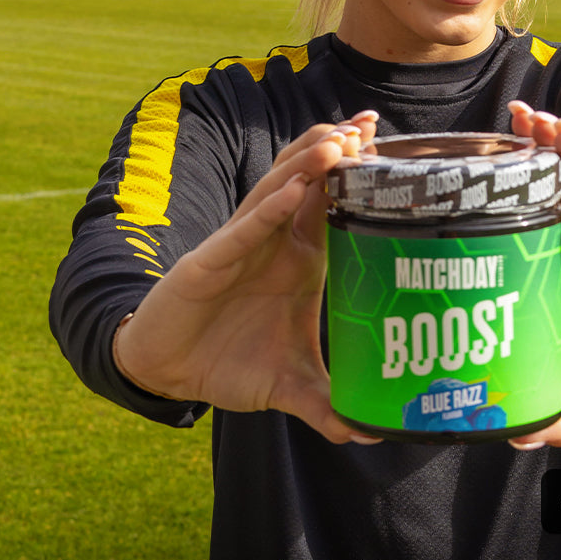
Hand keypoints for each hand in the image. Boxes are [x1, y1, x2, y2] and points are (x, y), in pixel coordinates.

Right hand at [113, 111, 381, 444]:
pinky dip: (269, 209)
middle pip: (311, 183)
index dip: (361, 175)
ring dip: (309, 165)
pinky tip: (294, 189)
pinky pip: (245, 228)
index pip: (336, 204)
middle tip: (371, 126)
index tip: (392, 147)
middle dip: (339, 151)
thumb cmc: (230, 362)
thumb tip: (371, 433)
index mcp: (300, 257)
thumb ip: (329, 404)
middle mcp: (275, 240)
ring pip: (278, 191)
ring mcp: (243, 244)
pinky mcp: (210, 260)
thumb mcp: (290, 384)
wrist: (169, 371)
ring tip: (341, 140)